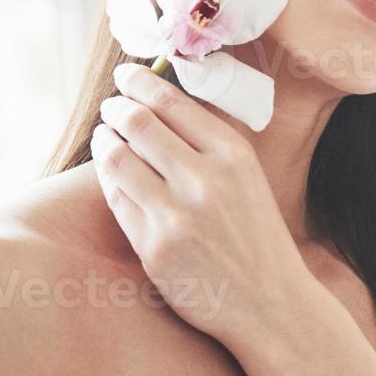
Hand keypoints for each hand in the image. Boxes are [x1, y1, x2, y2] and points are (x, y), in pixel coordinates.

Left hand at [89, 61, 300, 343]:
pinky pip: (117, 200)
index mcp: (233, 155)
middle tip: (111, 106)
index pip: (172, 102)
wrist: (270, 301)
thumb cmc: (256, 235)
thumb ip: (210, 143)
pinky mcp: (155, 247)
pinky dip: (110, 181)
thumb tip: (160, 100)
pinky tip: (114, 175)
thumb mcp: (248, 178)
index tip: (126, 74)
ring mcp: (177, 215)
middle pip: (138, 123)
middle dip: (117, 108)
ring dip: (105, 140)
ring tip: (106, 136)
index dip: (140, 81)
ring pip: (118, 158)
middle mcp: (205, 180)